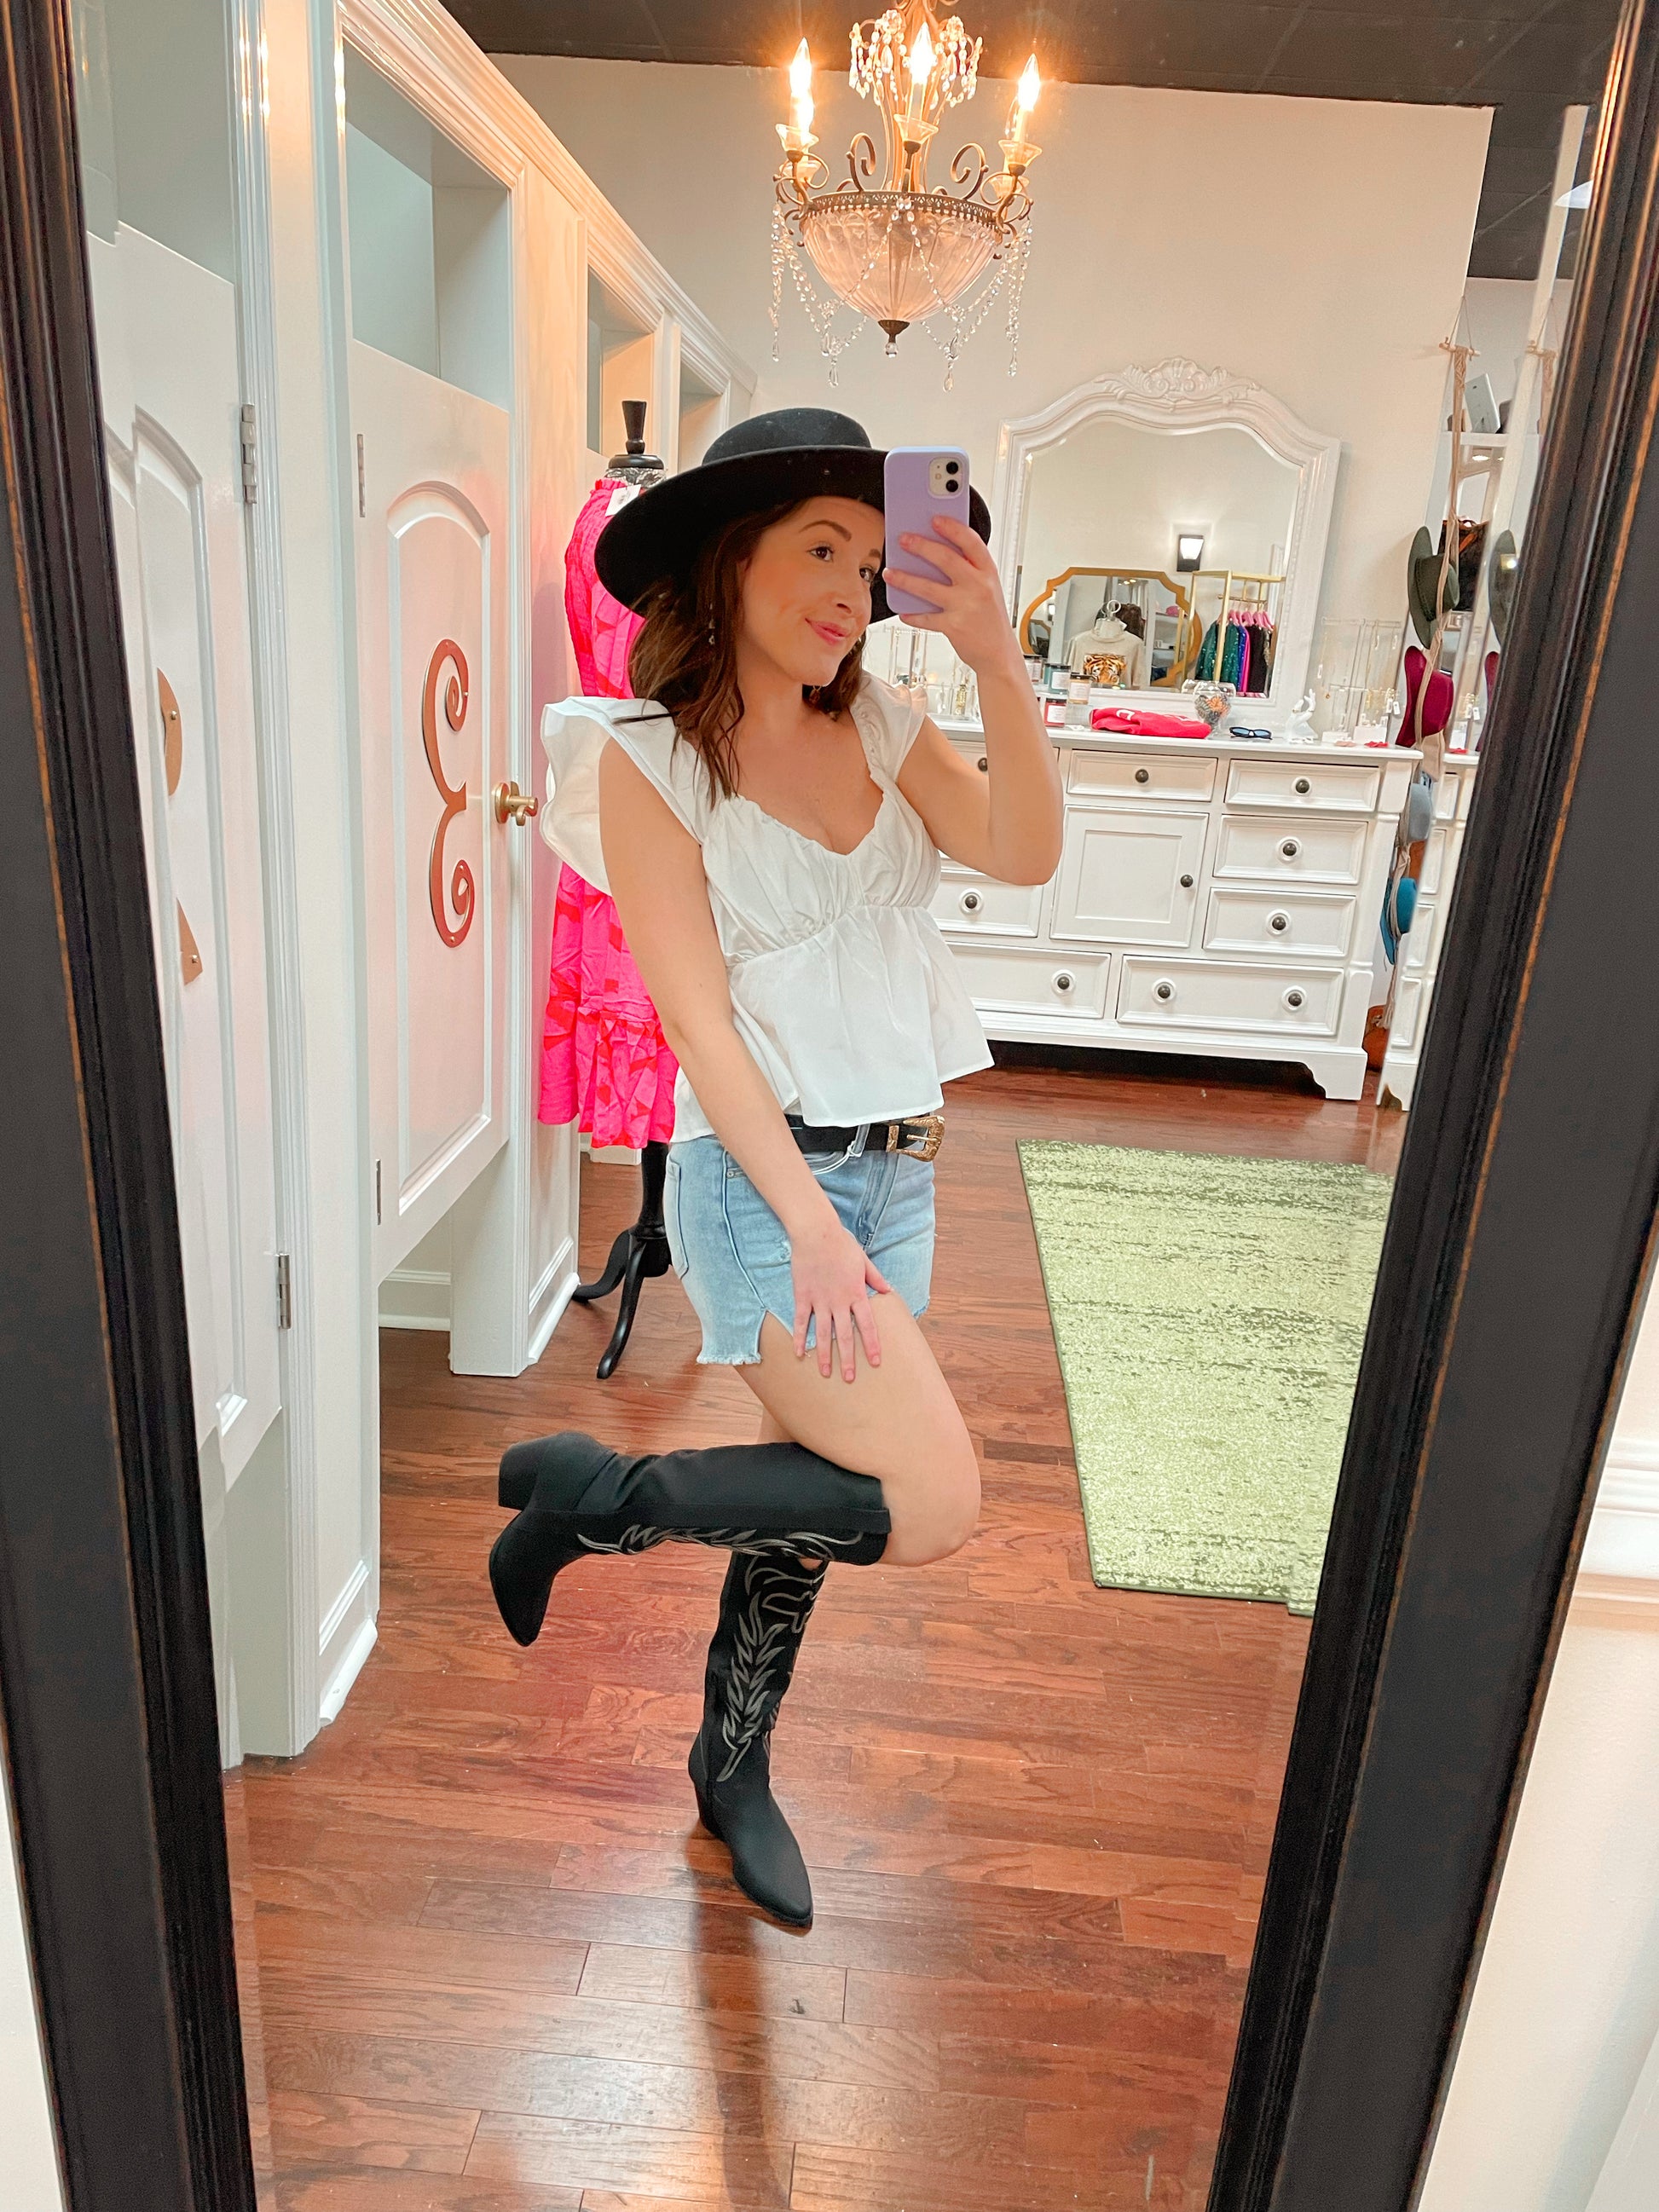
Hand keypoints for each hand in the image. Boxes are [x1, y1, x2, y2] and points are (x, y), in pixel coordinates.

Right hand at [788, 1213, 890, 1380]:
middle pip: (845, 1335)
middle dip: (848, 1359)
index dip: (872, 1344)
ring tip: (825, 1373)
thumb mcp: (863, 1260)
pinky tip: (799, 1353)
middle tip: (849, 1379)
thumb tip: (888, 1290)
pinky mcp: (802, 1296)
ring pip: (823, 1333)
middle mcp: (839, 1301)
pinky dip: (799, 1338)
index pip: (867, 1325)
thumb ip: (875, 1278)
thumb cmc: (841, 1243)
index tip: (875, 1361)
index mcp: (856, 1293)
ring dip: (824, 1355)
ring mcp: (819, 1300)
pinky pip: (800, 1321)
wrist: (816, 1233)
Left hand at [884, 516, 1023, 679]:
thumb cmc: (990, 618)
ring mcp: (965, 606)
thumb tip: (935, 553)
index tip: (935, 519)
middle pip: (945, 559)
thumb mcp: (988, 588)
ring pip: (928, 587)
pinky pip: (926, 617)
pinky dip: (912, 615)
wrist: (999, 653)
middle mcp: (978, 586)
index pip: (971, 542)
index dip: (952, 528)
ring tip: (890, 573)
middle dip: (920, 546)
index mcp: (988, 572)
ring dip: (905, 579)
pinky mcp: (953, 626)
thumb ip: (969, 570)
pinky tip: (903, 611)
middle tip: (903, 539)